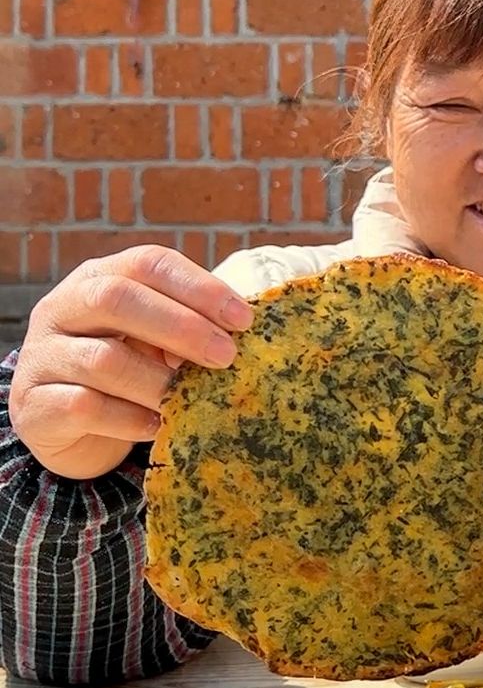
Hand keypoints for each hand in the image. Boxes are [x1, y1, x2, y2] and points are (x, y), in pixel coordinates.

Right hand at [11, 245, 252, 480]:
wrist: (64, 424)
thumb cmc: (126, 369)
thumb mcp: (154, 339)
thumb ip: (187, 329)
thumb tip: (242, 336)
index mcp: (98, 279)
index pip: (147, 263)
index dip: (199, 287)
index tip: (243, 319)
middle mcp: (62, 309)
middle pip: (116, 298)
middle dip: (181, 326)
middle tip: (226, 356)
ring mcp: (42, 356)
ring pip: (103, 360)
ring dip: (158, 381)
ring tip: (191, 397)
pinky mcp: (34, 405)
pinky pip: (85, 407)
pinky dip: (129, 419)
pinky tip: (157, 425)